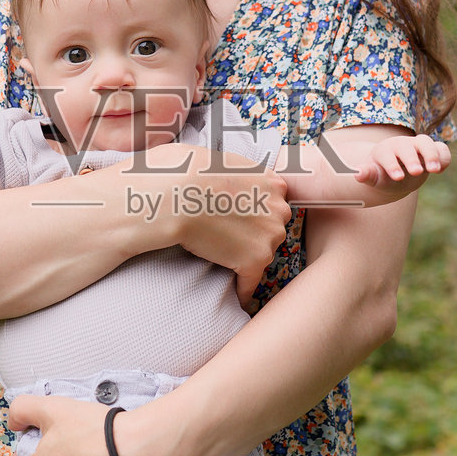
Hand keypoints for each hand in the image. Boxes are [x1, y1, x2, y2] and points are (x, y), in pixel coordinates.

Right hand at [134, 144, 291, 303]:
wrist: (176, 194)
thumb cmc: (187, 171)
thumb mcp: (224, 160)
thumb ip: (241, 172)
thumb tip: (233, 174)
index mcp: (273, 182)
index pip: (273, 203)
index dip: (255, 212)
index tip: (242, 219)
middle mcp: (279, 208)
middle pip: (272, 227)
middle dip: (254, 233)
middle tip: (228, 237)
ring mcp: (270, 236)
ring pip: (262, 253)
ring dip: (246, 258)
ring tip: (223, 259)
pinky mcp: (255, 260)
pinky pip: (251, 282)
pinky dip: (242, 289)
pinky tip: (235, 295)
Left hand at [353, 134, 450, 202]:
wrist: (396, 174)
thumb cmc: (383, 176)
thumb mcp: (375, 178)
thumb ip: (368, 176)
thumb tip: (357, 174)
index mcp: (385, 150)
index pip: (387, 155)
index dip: (392, 166)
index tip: (397, 178)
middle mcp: (402, 145)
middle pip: (407, 147)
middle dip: (412, 159)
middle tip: (416, 173)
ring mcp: (417, 146)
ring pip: (426, 142)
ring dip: (431, 155)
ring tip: (434, 170)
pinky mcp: (432, 151)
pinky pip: (441, 149)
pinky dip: (444, 157)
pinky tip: (441, 169)